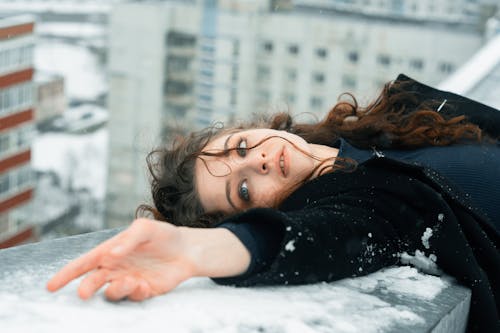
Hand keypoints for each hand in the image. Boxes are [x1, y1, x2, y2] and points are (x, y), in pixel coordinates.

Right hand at [46, 218, 195, 300]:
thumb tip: (111, 254)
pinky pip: (134, 297)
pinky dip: (137, 293)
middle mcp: (116, 268)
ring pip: (112, 292)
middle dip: (87, 288)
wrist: (186, 249)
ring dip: (117, 290)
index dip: (66, 274)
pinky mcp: (143, 291)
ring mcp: (129, 280)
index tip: (50, 286)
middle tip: (84, 292)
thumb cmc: (163, 235)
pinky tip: (147, 285)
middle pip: (93, 282)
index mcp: (110, 251)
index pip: (84, 263)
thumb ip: (129, 240)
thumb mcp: (146, 229)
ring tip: (133, 281)